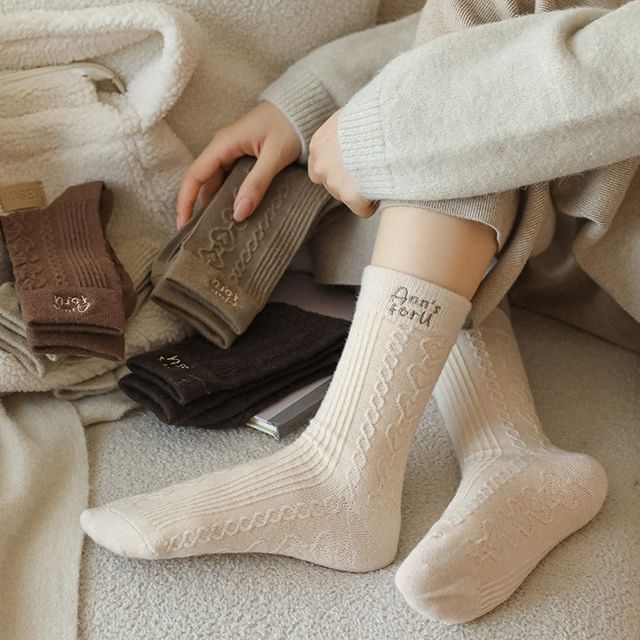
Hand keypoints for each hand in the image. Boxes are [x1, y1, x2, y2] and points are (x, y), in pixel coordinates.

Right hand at [176, 101, 301, 227]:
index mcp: (223, 144)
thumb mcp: (274, 156)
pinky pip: (230, 180)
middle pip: (203, 182)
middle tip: (204, 235)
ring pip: (217, 183)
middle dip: (200, 208)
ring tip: (220, 229)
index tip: (183, 225)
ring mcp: (232, 152)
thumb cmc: (289, 126)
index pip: (194, 176)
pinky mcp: (244, 157)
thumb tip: (238, 213)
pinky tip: (236, 212)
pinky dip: (230, 196)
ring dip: (217, 203)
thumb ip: (256, 184)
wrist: (304, 106)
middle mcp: (222, 148)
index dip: (185, 201)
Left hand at [308, 110, 375, 217]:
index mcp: (319, 145)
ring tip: (379, 177)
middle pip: (333, 186)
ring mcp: (334, 181)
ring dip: (362, 191)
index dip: (340, 169)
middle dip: (350, 182)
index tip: (356, 165)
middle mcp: (321, 165)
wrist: (386, 122)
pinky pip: (362, 210)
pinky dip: (372, 204)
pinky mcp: (351, 194)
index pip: (320, 169)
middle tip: (371, 171)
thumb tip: (353, 131)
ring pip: (347, 198)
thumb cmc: (374, 113)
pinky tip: (384, 191)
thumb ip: (345, 130)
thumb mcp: (351, 116)